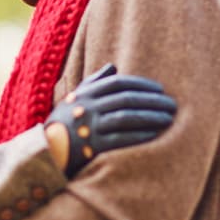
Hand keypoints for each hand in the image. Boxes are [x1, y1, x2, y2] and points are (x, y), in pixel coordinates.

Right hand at [44, 63, 177, 176]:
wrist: (46, 153)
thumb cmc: (65, 124)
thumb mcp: (74, 99)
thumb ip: (94, 82)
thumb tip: (113, 67)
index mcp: (85, 94)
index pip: (118, 83)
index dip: (141, 85)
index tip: (159, 89)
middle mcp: (87, 107)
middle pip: (127, 99)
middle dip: (153, 101)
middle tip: (172, 105)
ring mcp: (89, 127)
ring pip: (127, 117)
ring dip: (151, 117)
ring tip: (169, 119)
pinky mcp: (93, 147)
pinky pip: (122, 138)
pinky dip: (141, 135)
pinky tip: (155, 135)